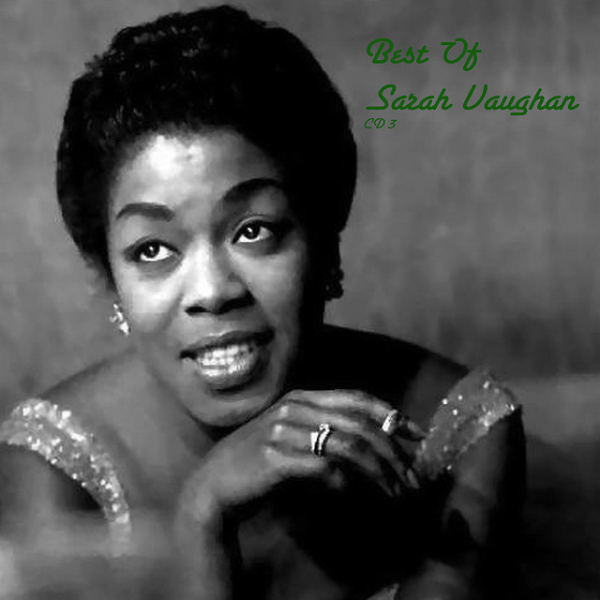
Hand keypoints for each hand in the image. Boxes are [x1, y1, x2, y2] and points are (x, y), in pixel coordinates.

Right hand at [177, 389, 424, 526]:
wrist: (214, 484)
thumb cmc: (258, 462)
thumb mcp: (294, 438)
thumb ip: (327, 434)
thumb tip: (375, 447)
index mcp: (302, 398)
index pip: (357, 398)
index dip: (392, 414)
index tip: (418, 435)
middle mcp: (295, 408)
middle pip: (359, 424)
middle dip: (392, 452)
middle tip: (412, 478)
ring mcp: (283, 431)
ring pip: (347, 446)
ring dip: (378, 473)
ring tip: (396, 495)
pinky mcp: (274, 457)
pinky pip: (322, 467)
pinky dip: (343, 481)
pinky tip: (350, 492)